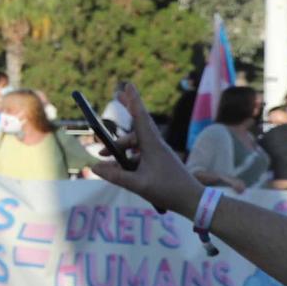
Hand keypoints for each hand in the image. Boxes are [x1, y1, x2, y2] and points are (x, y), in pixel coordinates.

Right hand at [90, 85, 196, 215]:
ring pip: (135, 142)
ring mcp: (158, 153)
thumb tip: (94, 167)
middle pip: (137, 124)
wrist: (192, 200)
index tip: (128, 85)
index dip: (134, 101)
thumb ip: (115, 176)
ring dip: (118, 146)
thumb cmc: (168, 190)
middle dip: (127, 109)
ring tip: (103, 156)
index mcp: (153, 145)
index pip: (141, 118)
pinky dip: (126, 157)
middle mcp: (156, 145)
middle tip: (116, 95)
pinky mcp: (159, 161)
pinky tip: (118, 169)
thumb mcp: (137, 184)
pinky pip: (139, 153)